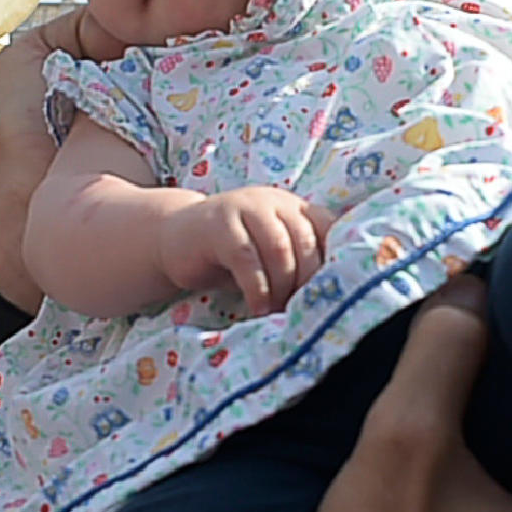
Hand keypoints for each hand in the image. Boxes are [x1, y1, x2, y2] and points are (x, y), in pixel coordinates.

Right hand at [159, 185, 327, 311]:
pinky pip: (247, 258)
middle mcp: (275, 201)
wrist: (176, 238)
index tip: (329, 293)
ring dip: (282, 287)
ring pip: (279, 249)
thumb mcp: (270, 254)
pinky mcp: (220, 224)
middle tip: (300, 309)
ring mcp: (246, 207)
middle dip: (306, 282)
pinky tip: (257, 307)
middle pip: (306, 241)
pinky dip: (257, 288)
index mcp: (295, 207)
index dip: (334, 262)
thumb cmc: (231, 254)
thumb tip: (332, 294)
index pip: (330, 228)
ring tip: (277, 311)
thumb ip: (299, 261)